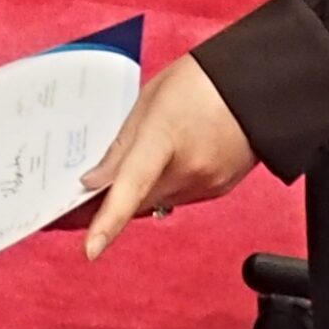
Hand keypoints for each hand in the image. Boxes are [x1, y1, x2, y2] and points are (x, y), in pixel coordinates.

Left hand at [72, 53, 257, 260]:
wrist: (255, 89)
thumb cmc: (200, 82)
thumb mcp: (149, 101)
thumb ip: (121, 144)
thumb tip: (95, 181)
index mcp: (164, 136)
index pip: (131, 184)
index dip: (109, 220)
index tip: (90, 247)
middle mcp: (189, 169)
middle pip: (137, 202)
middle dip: (107, 206)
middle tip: (73, 208)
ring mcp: (207, 184)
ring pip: (156, 203)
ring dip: (135, 194)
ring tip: (120, 173)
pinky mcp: (218, 191)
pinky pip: (178, 198)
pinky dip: (161, 189)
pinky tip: (158, 168)